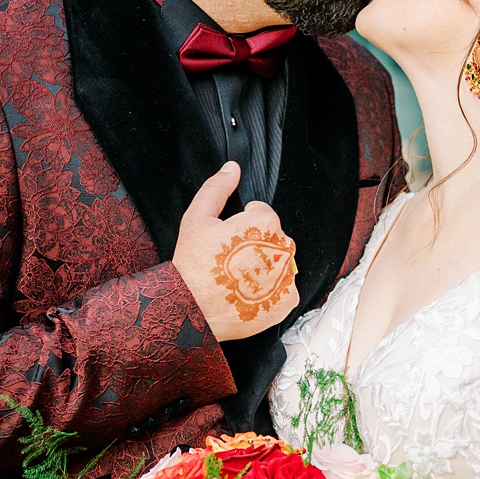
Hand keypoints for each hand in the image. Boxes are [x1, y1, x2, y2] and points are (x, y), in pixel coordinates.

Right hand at [172, 163, 298, 342]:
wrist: (191, 310)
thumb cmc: (193, 265)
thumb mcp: (197, 218)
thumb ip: (217, 189)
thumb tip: (232, 169)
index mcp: (266, 222)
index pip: (261, 214)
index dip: (240, 226)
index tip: (226, 240)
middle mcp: (284, 247)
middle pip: (273, 238)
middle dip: (254, 245)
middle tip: (229, 261)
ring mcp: (288, 275)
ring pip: (278, 263)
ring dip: (263, 268)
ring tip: (236, 279)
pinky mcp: (288, 301)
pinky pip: (283, 290)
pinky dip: (269, 292)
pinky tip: (246, 294)